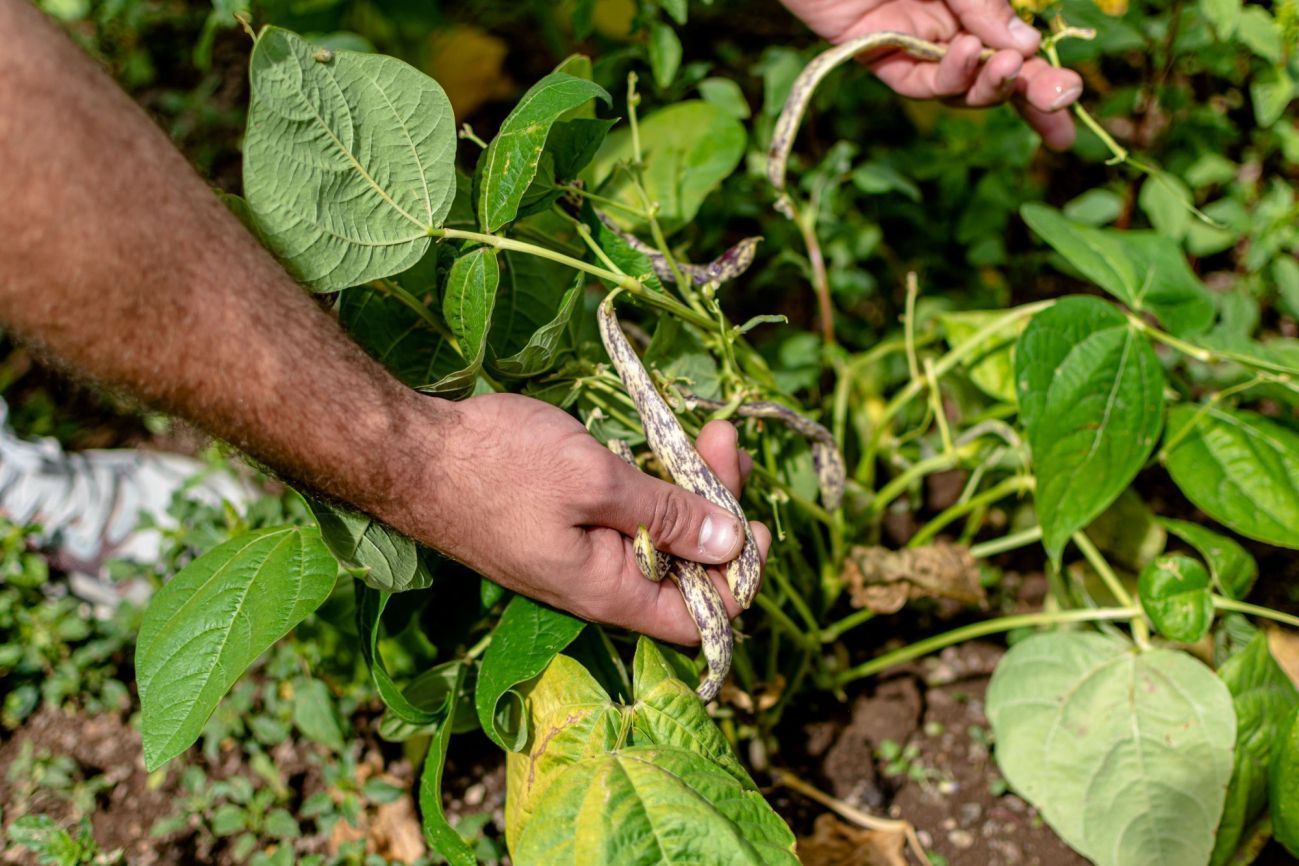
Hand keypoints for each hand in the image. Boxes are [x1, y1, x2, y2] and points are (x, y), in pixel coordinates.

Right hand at [389, 393, 770, 644]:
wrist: (409, 452)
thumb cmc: (498, 466)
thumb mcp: (593, 481)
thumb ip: (665, 514)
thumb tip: (732, 543)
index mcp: (611, 592)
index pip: (703, 619)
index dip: (741, 578)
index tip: (757, 519)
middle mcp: (602, 586)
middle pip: (688, 571)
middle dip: (721, 510)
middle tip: (726, 441)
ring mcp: (583, 557)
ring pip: (662, 540)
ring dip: (691, 491)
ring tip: (709, 433)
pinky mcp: (567, 528)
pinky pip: (629, 521)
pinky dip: (655, 487)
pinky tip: (662, 449)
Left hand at [781, 0, 1082, 149]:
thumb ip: (985, 3)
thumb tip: (1026, 47)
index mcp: (973, 7)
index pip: (1016, 50)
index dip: (1043, 80)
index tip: (1073, 100)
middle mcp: (949, 31)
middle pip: (994, 81)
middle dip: (1028, 94)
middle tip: (1058, 100)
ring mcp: (916, 48)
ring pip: (960, 90)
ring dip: (990, 84)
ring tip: (1007, 65)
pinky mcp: (879, 57)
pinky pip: (920, 82)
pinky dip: (948, 73)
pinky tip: (966, 51)